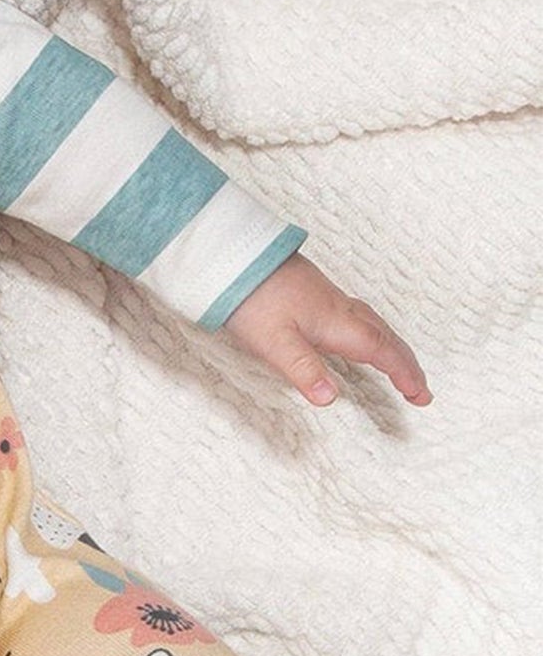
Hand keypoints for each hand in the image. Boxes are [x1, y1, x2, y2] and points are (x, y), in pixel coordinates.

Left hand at [222, 252, 430, 407]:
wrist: (233, 256)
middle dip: (406, 364)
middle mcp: (339, 308)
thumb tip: (328, 398)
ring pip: (373, 324)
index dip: (404, 374)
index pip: (381, 351)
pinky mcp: (315, 294)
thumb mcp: (273, 341)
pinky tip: (357, 336)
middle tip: (420, 390)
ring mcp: (328, 299)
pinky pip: (358, 316)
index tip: (421, 396)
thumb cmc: (251, 297)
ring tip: (400, 367)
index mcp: (336, 322)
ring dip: (392, 347)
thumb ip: (303, 370)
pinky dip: (372, 332)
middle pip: (385, 337)